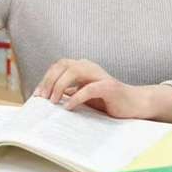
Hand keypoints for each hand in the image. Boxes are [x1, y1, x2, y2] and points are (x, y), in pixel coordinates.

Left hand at [33, 58, 151, 118]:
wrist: (134, 104)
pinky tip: (69, 107)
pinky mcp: (109, 86)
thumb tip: (47, 99)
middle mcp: (89, 66)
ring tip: (53, 101)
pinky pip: (89, 88)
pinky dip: (76, 97)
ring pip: (74, 71)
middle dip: (49, 80)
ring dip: (59, 86)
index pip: (58, 66)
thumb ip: (69, 93)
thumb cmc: (107, 101)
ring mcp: (99, 75)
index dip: (45, 78)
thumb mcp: (83, 96)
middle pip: (63, 65)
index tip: (37, 95)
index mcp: (82, 67)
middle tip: (42, 98)